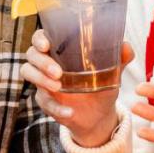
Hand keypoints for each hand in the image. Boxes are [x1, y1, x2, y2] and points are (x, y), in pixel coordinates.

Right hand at [20, 30, 133, 147]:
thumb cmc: (102, 85)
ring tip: (58, 87)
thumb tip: (126, 46)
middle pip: (31, 54)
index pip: (42, 37)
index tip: (46, 44)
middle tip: (58, 72)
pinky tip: (69, 112)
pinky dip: (56, 108)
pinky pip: (43, 102)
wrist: (99, 114)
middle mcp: (48, 63)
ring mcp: (44, 82)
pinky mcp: (46, 101)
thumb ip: (120, 58)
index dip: (39, 38)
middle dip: (42, 62)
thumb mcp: (113, 72)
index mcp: (62, 50)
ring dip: (40, 79)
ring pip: (27, 72)